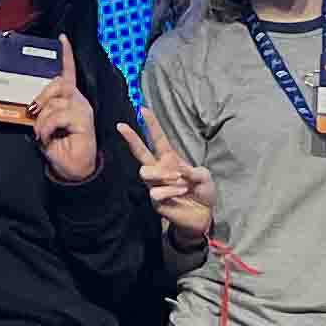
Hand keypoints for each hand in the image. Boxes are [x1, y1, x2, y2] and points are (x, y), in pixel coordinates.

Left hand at [30, 40, 102, 184]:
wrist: (73, 170)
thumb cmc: (59, 148)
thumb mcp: (44, 127)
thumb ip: (40, 112)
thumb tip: (30, 106)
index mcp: (69, 99)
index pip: (68, 73)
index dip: (65, 55)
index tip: (61, 39)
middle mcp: (78, 101)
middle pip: (59, 83)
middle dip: (42, 95)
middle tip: (32, 112)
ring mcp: (83, 110)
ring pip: (56, 102)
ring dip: (42, 119)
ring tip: (41, 133)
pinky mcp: (84, 120)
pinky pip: (59, 115)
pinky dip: (48, 126)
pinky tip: (47, 137)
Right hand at [116, 119, 216, 246]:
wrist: (202, 216)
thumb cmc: (202, 192)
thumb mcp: (205, 177)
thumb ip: (195, 171)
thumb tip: (179, 171)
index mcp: (171, 159)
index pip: (157, 139)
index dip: (151, 124)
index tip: (142, 109)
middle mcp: (160, 169)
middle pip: (139, 152)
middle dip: (130, 138)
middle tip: (121, 126)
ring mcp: (155, 185)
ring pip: (145, 171)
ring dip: (163, 174)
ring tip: (180, 180)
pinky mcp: (155, 201)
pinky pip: (155, 191)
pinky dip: (170, 190)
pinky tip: (180, 193)